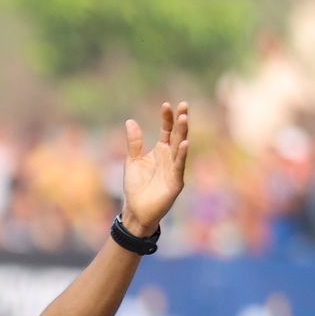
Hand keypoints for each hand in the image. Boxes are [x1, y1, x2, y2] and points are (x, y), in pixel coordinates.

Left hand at [121, 102, 190, 235]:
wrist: (136, 211)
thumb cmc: (136, 187)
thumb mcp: (133, 161)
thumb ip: (134, 142)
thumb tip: (130, 121)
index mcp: (161, 151)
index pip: (167, 130)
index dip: (167, 118)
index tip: (166, 105)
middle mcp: (170, 158)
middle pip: (177, 135)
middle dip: (180, 121)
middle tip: (183, 106)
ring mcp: (174, 169)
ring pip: (180, 148)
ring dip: (182, 134)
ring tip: (184, 118)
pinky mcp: (175, 182)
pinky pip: (179, 166)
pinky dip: (182, 155)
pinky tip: (184, 143)